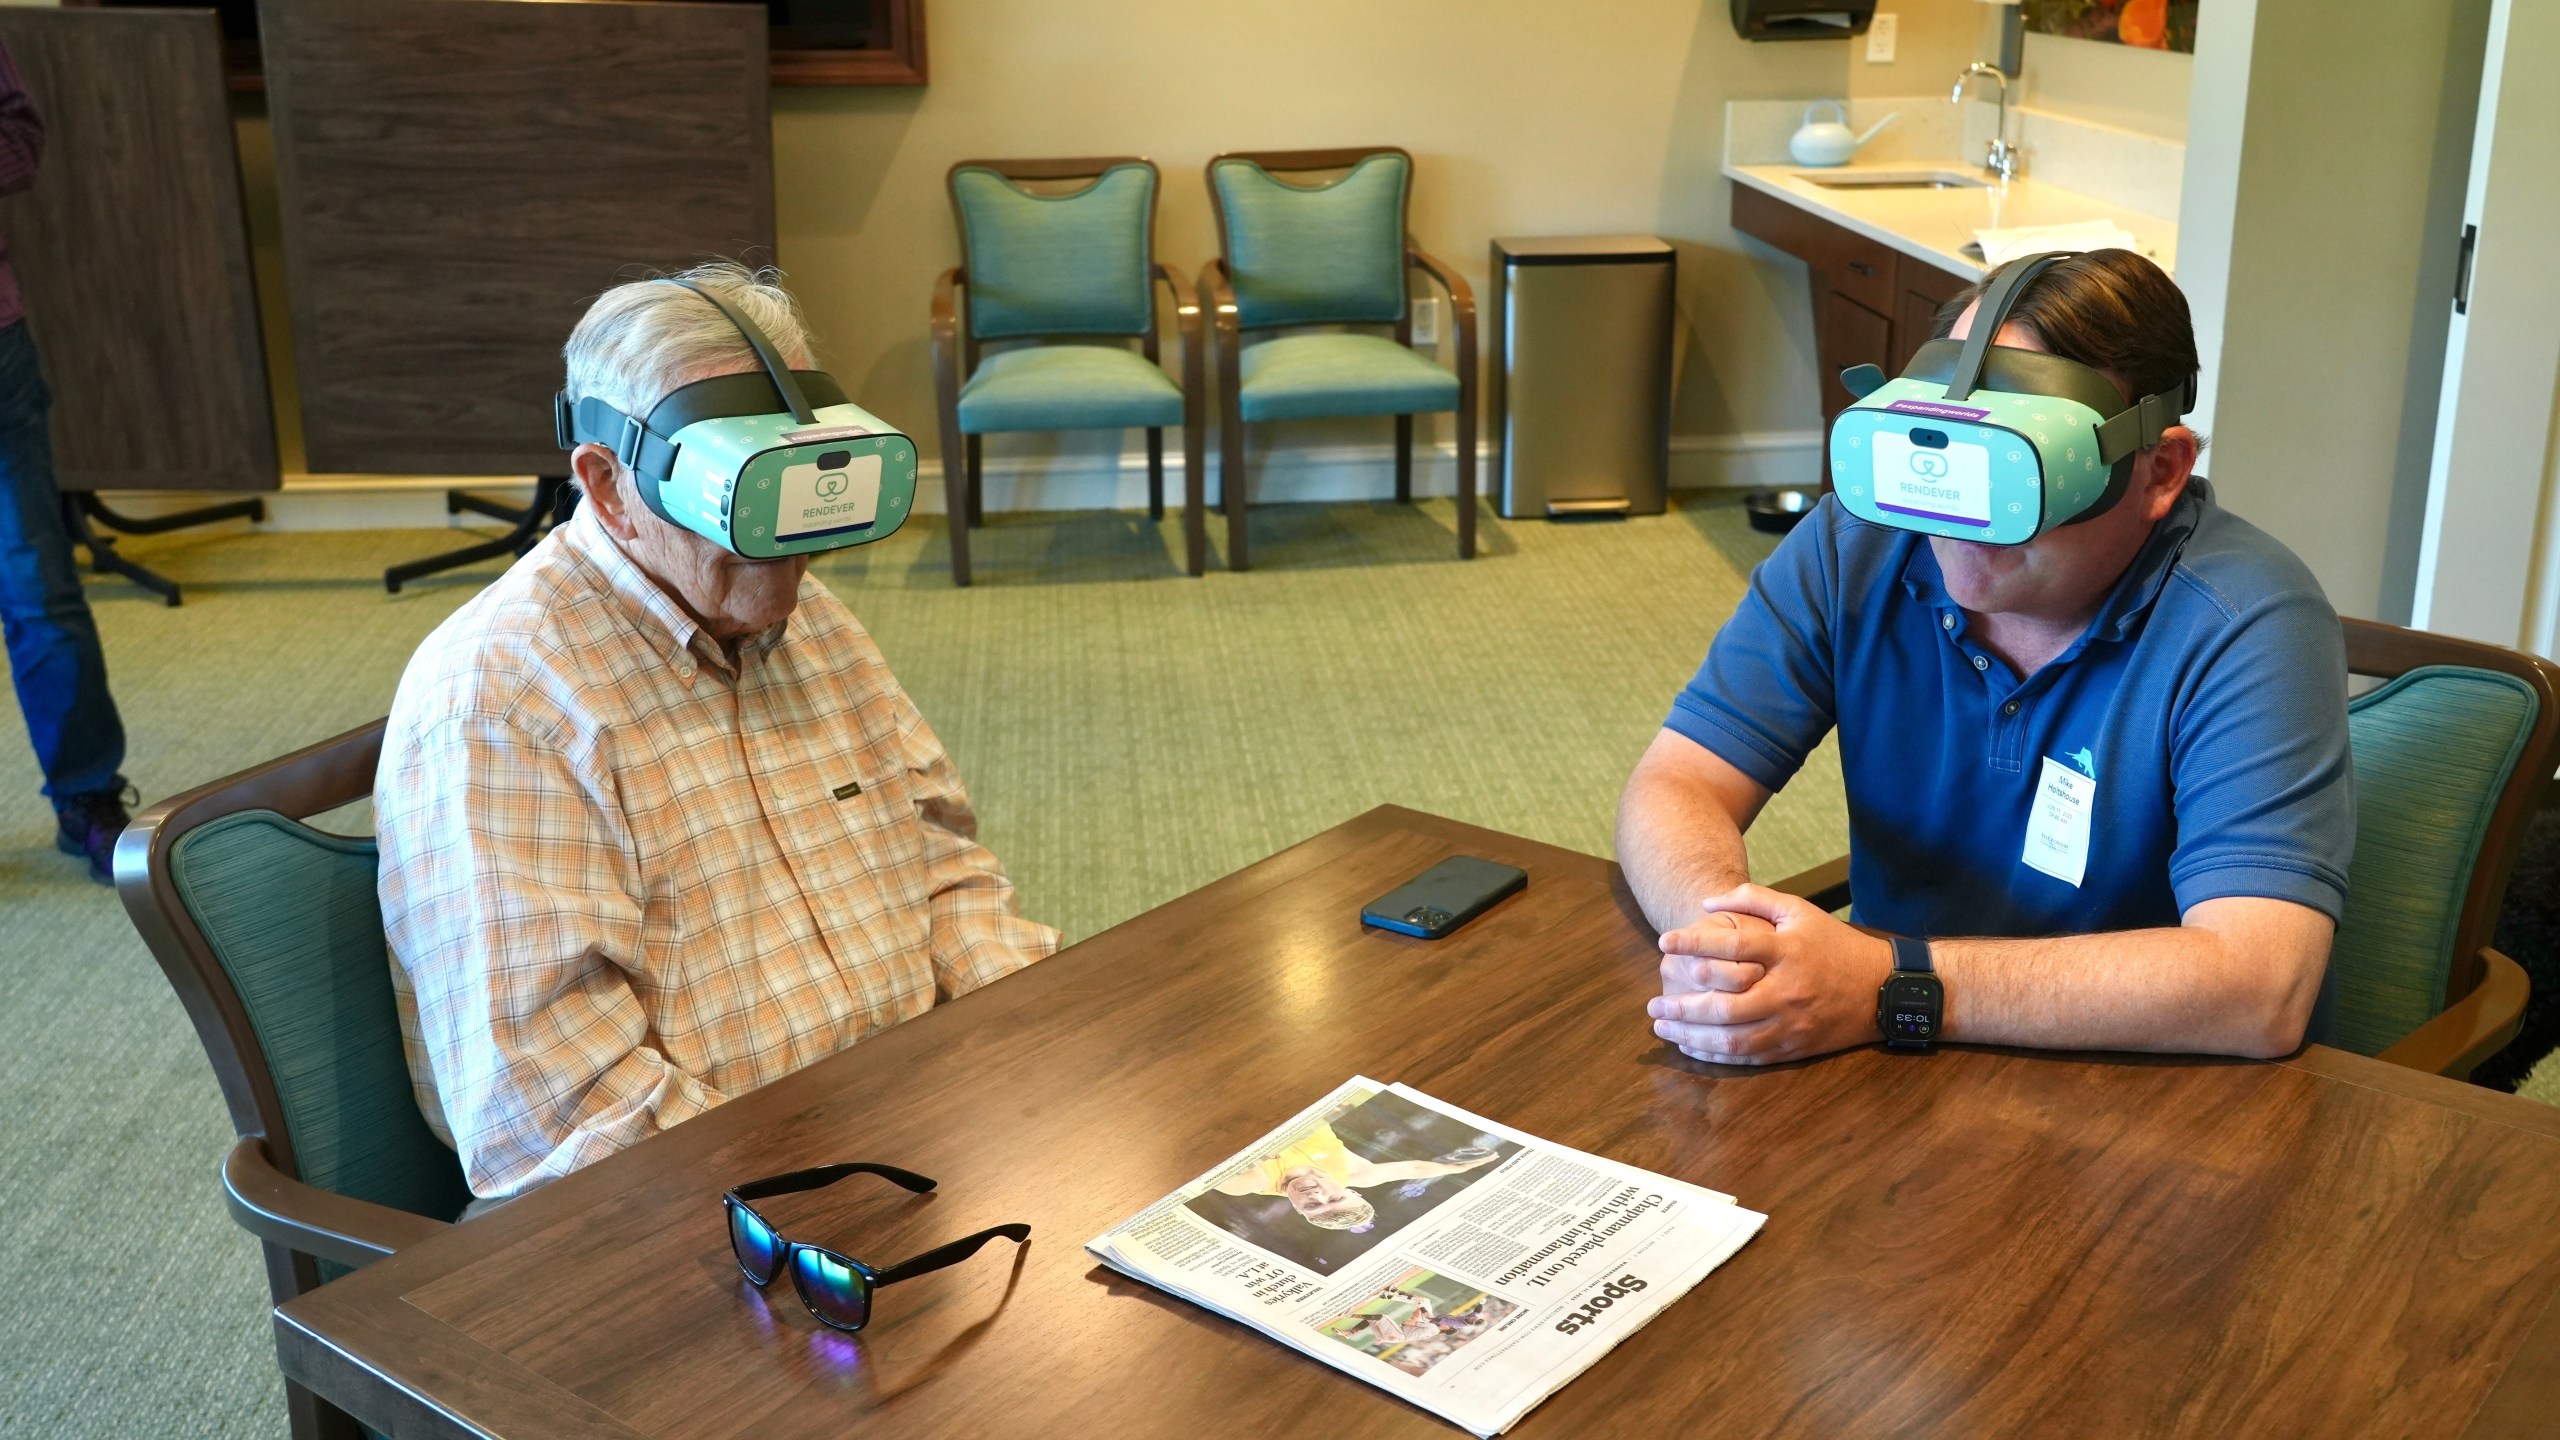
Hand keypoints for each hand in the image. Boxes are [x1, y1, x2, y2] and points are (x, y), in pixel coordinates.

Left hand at [1646, 884, 1895, 1064]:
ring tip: (1662, 1026)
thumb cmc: (1834, 945)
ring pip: (1732, 1038)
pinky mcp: (1793, 1048)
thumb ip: (1753, 898)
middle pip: (1725, 1004)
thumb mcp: (1799, 911)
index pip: (1732, 947)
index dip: (1693, 943)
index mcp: (1786, 952)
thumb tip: (1708, 902)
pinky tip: (1690, 1046)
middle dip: (1682, 1006)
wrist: (1883, 990)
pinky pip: (1747, 1057)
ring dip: (1691, 1035)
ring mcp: (1790, 1024)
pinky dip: (1714, 1055)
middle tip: (1652, 1002)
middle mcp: (1786, 990)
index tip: (1664, 941)